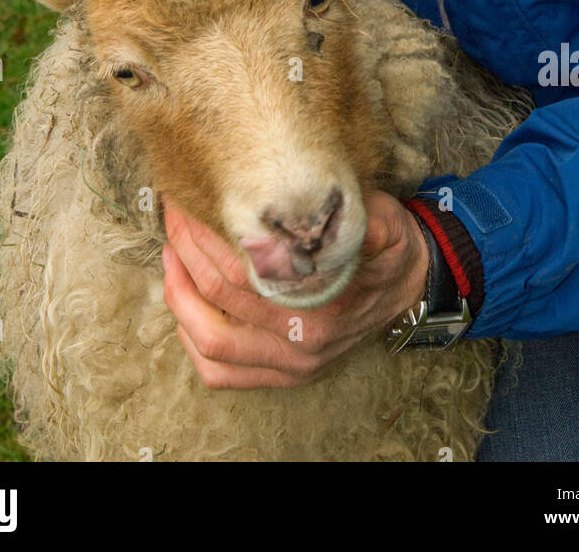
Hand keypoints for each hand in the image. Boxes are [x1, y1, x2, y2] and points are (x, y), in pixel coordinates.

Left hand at [161, 190, 428, 389]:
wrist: (408, 286)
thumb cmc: (387, 249)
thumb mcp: (387, 225)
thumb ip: (369, 221)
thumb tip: (350, 214)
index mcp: (323, 305)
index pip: (245, 270)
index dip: (208, 235)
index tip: (190, 203)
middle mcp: (303, 343)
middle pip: (221, 300)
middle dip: (186, 253)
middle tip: (175, 217)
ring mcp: (290, 366)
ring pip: (211, 344)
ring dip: (180, 297)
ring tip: (170, 255)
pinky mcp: (281, 376)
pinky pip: (219, 372)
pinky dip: (191, 339)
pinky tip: (184, 301)